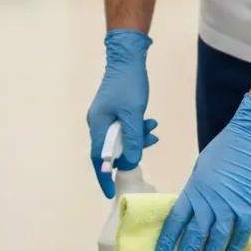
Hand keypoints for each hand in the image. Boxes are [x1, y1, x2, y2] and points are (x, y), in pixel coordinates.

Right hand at [87, 29, 158, 197]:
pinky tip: (150, 122)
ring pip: (121, 136)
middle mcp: (98, 123)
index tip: (110, 193)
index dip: (104, 177)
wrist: (128, 57)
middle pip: (112, 148)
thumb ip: (132, 141)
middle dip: (131, 150)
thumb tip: (130, 163)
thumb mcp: (133, 115)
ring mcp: (105, 115)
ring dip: (138, 136)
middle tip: (148, 145)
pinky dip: (137, 127)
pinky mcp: (114, 109)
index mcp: (97, 125)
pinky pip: (124, 126)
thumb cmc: (129, 85)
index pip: (98, 158)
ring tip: (153, 129)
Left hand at [155, 93, 250, 250]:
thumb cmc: (226, 149)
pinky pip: (239, 236)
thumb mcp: (202, 168)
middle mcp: (209, 202)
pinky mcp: (249, 210)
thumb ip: (197, 191)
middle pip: (193, 237)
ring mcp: (230, 208)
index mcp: (194, 190)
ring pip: (214, 242)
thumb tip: (193, 210)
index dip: (167, 241)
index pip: (176, 220)